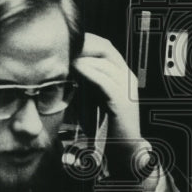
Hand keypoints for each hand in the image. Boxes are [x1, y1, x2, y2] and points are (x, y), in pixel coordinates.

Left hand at [72, 32, 146, 174]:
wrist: (126, 150)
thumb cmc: (110, 127)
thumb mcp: (99, 98)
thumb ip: (90, 83)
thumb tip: (71, 68)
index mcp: (124, 75)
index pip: (106, 48)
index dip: (86, 41)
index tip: (67, 41)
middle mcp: (128, 78)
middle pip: (106, 49)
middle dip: (84, 44)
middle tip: (63, 43)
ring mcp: (128, 88)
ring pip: (104, 62)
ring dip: (83, 56)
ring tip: (65, 54)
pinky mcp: (123, 101)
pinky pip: (104, 80)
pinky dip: (88, 72)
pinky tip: (75, 68)